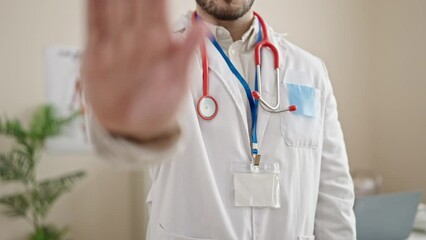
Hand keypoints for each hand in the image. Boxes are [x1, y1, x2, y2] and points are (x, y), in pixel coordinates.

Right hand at [82, 0, 202, 140]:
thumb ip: (188, 53)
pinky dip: (93, 8)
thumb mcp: (180, 81)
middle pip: (133, 4)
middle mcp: (137, 39)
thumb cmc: (160, 104)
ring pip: (113, 10)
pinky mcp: (96, 53)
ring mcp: (116, 44)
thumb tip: (203, 27)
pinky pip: (94, 25)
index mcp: (159, 42)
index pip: (157, 8)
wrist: (133, 127)